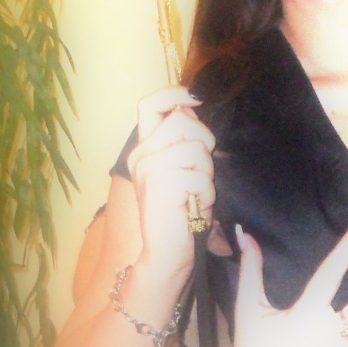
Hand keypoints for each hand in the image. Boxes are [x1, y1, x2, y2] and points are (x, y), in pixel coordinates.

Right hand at [125, 86, 214, 277]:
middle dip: (204, 142)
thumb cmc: (180, 213)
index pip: (150, 104)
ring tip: (196, 194)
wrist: (166, 253)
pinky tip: (195, 207)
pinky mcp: (160, 185)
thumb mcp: (182, 169)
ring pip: (195, 148)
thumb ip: (184, 140)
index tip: (195, 100)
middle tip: (201, 171)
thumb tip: (192, 108)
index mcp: (144, 148)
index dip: (174, 93)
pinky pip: (200, 176)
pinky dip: (206, 194)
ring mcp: (148, 169)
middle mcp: (141, 155)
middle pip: (182, 119)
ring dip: (206, 173)